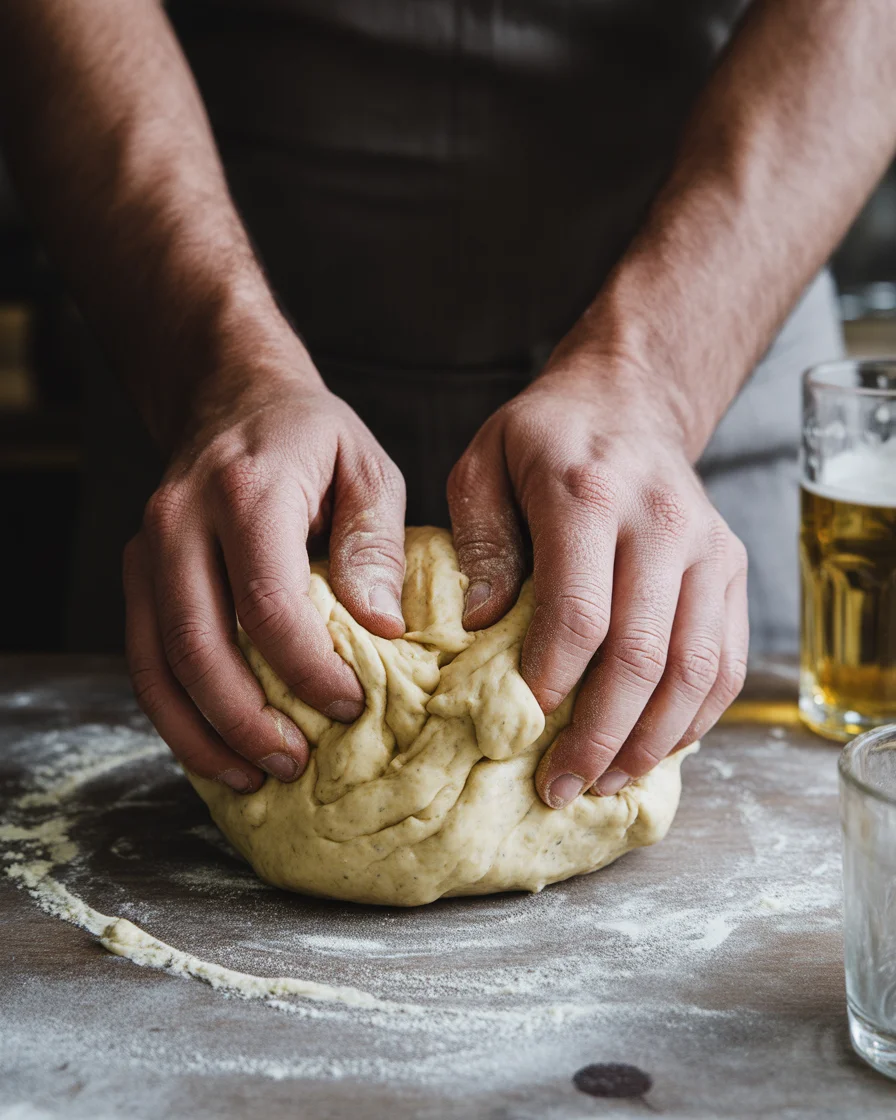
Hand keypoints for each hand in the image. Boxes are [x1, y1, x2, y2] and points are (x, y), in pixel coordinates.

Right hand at [124, 374, 406, 792]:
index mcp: (247, 491)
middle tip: (296, 763)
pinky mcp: (137, 574)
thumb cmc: (310, 438)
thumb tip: (383, 627)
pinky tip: (216, 747)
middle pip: (198, 644)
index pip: (268, 602)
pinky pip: (144, 657)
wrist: (230, 397)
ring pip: (156, 662)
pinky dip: (175, 713)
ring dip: (202, 732)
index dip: (308, 668)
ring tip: (253, 776)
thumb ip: (376, 543)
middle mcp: (181, 520)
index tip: (350, 704)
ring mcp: (147, 548)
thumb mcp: (368, 468)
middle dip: (246, 719)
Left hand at [447, 360, 747, 807]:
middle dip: (600, 735)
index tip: (521, 728)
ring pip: (693, 670)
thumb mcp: (483, 466)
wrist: (629, 401)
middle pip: (642, 656)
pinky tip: (655, 748)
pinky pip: (724, 661)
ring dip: (650, 741)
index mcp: (589, 494)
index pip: (580, 613)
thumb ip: (480, 543)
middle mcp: (661, 523)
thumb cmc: (544, 440)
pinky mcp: (730, 568)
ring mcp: (707, 547)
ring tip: (605, 782)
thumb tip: (483, 627)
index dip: (552, 684)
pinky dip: (694, 717)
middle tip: (560, 785)